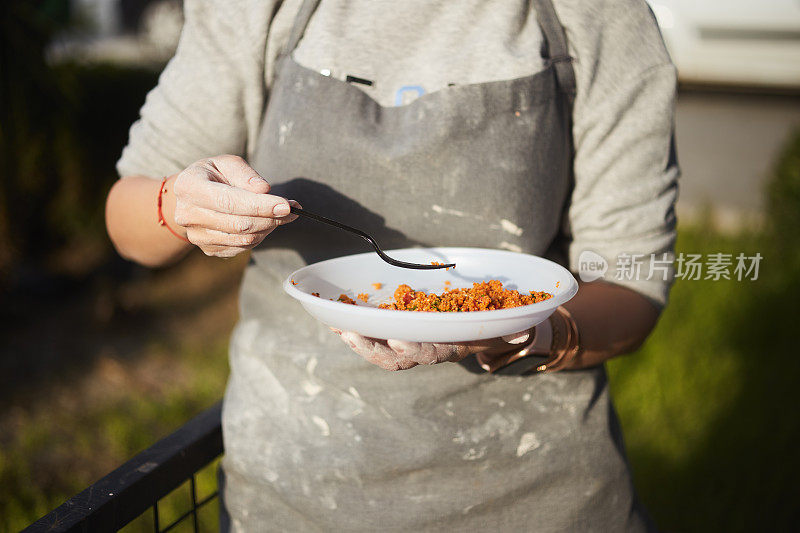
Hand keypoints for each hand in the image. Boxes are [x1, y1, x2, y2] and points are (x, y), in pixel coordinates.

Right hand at [172, 155, 297, 256]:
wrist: (192, 196)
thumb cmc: (213, 175)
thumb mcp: (227, 163)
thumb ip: (245, 173)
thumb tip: (264, 189)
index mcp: (189, 187)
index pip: (230, 202)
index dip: (261, 206)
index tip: (287, 205)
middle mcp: (188, 214)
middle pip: (239, 224)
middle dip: (271, 218)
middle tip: (291, 210)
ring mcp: (197, 236)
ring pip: (244, 239)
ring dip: (268, 228)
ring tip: (278, 214)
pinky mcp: (208, 249)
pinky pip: (242, 248)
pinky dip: (259, 237)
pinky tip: (264, 223)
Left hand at [331, 328, 532, 370]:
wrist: (490, 329)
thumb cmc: (497, 325)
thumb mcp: (509, 326)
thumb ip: (515, 328)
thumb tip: (522, 331)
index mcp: (450, 348)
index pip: (431, 353)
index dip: (415, 349)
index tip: (399, 342)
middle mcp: (428, 349)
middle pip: (396, 357)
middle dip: (372, 348)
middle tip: (350, 334)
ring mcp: (412, 342)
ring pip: (381, 349)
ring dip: (358, 340)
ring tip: (336, 326)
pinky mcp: (400, 331)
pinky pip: (376, 333)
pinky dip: (356, 326)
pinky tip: (334, 317)